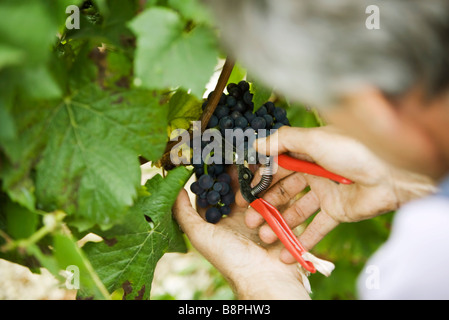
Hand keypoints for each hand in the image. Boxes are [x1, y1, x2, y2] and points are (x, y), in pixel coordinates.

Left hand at [173, 166, 310, 299]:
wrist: (266, 276)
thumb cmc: (230, 258)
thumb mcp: (201, 236)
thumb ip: (184, 214)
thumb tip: (174, 190)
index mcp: (220, 220)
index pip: (214, 192)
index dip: (212, 175)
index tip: (211, 156)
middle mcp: (239, 216)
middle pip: (237, 186)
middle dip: (235, 170)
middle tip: (234, 150)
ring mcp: (260, 214)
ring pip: (256, 187)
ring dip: (254, 174)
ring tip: (253, 157)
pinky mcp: (279, 215)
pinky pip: (275, 194)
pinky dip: (273, 182)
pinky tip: (272, 169)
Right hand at [237, 126, 435, 262]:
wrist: (392, 173)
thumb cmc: (353, 149)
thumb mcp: (314, 139)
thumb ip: (283, 141)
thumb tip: (256, 144)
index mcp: (307, 152)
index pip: (276, 167)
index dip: (259, 180)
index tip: (244, 194)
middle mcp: (314, 172)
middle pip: (283, 191)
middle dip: (265, 205)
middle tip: (249, 219)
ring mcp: (325, 193)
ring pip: (296, 210)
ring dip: (279, 223)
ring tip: (264, 236)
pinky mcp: (337, 212)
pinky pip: (316, 227)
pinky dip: (302, 240)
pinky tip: (286, 252)